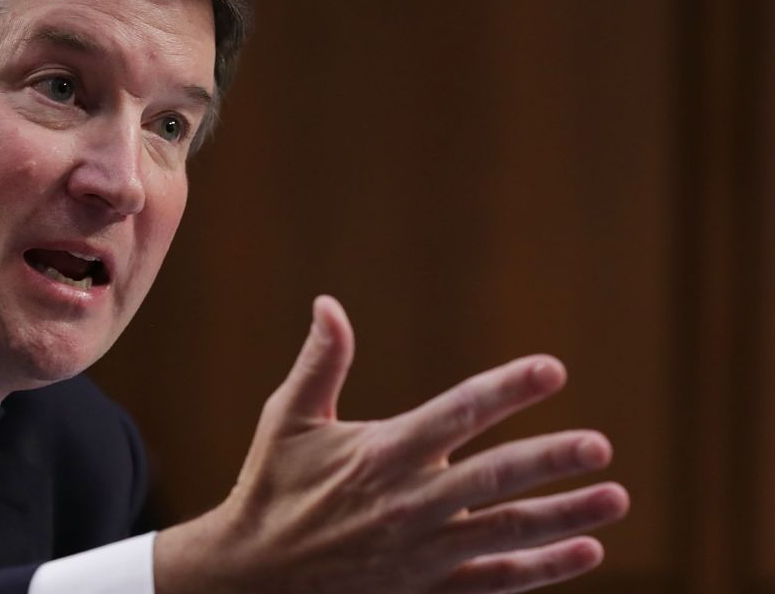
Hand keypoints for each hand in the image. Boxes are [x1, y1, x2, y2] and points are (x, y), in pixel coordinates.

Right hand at [155, 295, 628, 593]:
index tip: (552, 370)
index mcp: (381, 454)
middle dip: (551, 459)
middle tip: (599, 446)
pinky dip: (543, 568)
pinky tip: (585, 552)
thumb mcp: (286, 419)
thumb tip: (328, 303)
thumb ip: (320, 363)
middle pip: (495, 477)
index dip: (507, 389)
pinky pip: (495, 580)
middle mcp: (409, 502)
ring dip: (565, 515)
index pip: (458, 413)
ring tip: (615, 498)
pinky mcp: (427, 588)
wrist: (254, 576)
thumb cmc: (271, 489)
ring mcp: (423, 551)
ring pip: (508, 531)